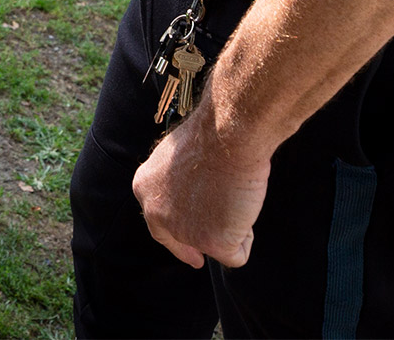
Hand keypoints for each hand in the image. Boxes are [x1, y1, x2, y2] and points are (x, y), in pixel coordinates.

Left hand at [129, 96, 271, 269]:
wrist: (227, 137)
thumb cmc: (211, 137)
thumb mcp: (179, 158)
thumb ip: (180, 182)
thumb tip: (194, 196)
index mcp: (147, 187)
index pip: (157, 223)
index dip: (175, 240)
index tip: (191, 255)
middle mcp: (158, 212)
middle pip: (180, 240)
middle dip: (195, 246)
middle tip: (202, 255)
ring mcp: (183, 231)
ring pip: (215, 244)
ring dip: (231, 226)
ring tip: (235, 196)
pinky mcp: (211, 243)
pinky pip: (236, 254)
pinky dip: (246, 237)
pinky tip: (243, 209)